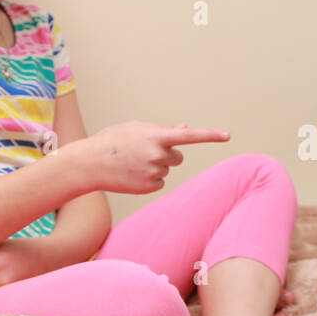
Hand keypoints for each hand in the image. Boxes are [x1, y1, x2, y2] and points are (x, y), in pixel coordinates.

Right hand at [79, 120, 230, 194]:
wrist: (89, 164)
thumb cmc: (112, 141)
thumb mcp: (136, 129)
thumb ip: (162, 130)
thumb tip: (185, 128)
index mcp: (156, 137)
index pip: (189, 136)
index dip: (210, 135)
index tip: (227, 135)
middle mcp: (158, 155)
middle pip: (178, 157)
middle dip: (166, 154)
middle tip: (144, 152)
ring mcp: (153, 173)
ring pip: (167, 169)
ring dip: (155, 166)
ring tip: (132, 162)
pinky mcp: (149, 187)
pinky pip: (159, 182)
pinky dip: (148, 178)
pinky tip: (131, 174)